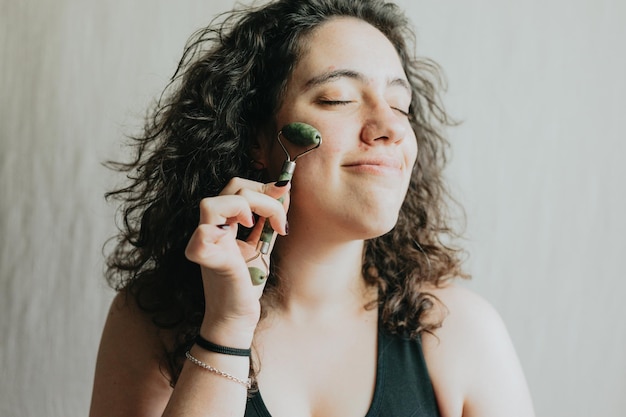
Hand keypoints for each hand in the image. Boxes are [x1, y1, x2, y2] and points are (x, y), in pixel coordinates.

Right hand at [184, 178, 289, 346]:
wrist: (237, 318)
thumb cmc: (246, 284)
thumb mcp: (262, 244)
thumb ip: (269, 219)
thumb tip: (283, 189)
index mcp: (225, 224)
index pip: (238, 188)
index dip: (264, 188)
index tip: (285, 202)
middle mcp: (213, 230)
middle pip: (231, 187)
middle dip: (262, 195)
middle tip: (279, 218)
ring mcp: (208, 244)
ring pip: (211, 204)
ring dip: (246, 207)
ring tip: (260, 227)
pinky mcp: (211, 261)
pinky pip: (203, 236)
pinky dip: (219, 232)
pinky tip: (243, 238)